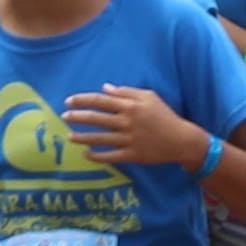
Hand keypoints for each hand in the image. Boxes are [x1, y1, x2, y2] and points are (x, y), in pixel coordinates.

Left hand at [65, 84, 206, 170]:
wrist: (182, 140)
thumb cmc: (165, 116)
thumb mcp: (149, 97)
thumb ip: (126, 92)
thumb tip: (105, 88)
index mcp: (130, 106)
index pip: (100, 101)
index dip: (83, 100)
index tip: (69, 101)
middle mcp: (127, 122)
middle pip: (96, 119)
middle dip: (77, 117)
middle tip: (64, 117)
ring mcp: (129, 140)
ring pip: (100, 138)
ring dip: (82, 137)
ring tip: (69, 136)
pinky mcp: (132, 155)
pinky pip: (111, 156)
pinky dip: (97, 156)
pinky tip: (86, 155)